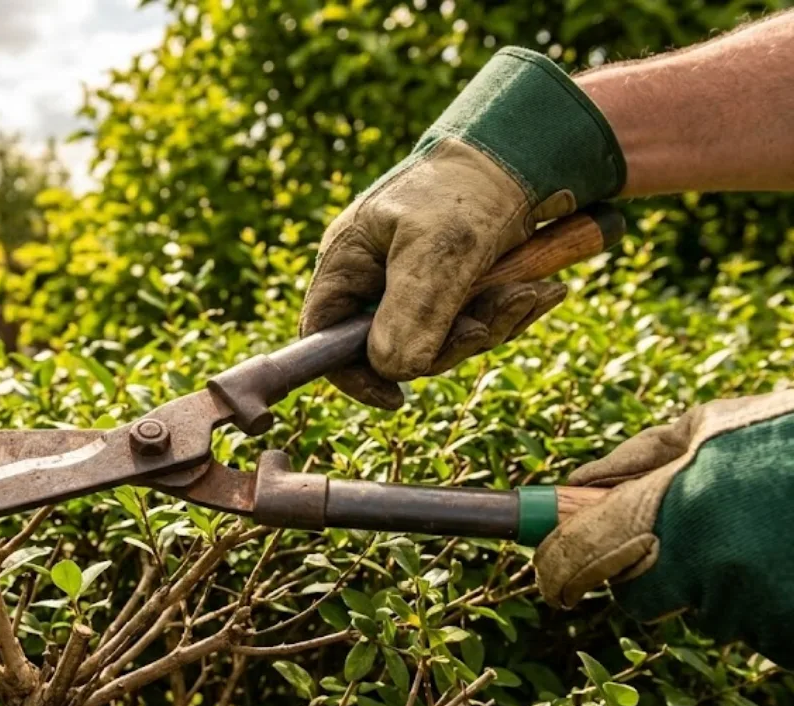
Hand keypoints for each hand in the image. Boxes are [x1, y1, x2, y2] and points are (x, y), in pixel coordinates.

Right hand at [300, 48, 624, 408]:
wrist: (533, 149)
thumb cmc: (469, 188)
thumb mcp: (440, 249)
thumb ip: (412, 312)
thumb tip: (395, 372)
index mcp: (350, 260)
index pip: (323, 335)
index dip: (349, 373)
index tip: (394, 396)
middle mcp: (377, 276)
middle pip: (393, 347)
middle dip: (448, 344)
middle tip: (485, 326)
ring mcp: (419, 282)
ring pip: (443, 340)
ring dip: (492, 324)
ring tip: (530, 290)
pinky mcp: (461, 284)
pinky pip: (477, 323)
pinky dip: (510, 311)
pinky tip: (541, 288)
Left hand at [535, 390, 793, 664]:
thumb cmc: (791, 437)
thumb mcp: (712, 425)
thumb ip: (637, 458)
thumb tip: (576, 487)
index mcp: (674, 507)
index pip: (581, 557)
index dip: (557, 570)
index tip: (552, 580)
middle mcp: (706, 564)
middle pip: (641, 597)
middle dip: (654, 572)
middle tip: (699, 532)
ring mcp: (753, 606)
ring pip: (705, 611)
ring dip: (722, 581)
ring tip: (767, 530)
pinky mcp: (789, 636)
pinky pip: (757, 628)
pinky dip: (767, 601)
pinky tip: (789, 555)